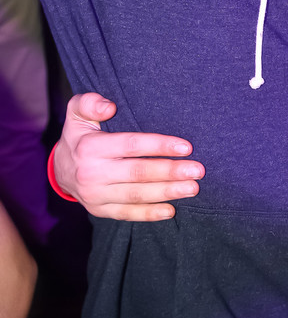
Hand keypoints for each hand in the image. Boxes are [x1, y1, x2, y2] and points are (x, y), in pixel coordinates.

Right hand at [52, 93, 204, 220]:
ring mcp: (96, 195)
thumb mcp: (76, 111)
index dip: (159, 146)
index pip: (131, 145)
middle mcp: (92, 173)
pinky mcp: (100, 210)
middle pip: (138, 173)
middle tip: (198, 170)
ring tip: (192, 188)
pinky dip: (149, 214)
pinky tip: (171, 210)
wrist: (59, 170)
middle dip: (170, 172)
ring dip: (167, 193)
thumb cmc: (79, 135)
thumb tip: (110, 107)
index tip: (186, 147)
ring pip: (136, 195)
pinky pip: (127, 214)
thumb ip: (90, 102)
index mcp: (90, 147)